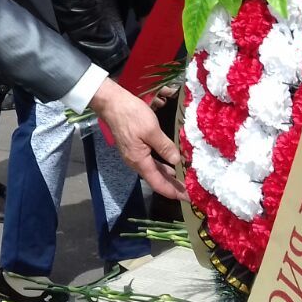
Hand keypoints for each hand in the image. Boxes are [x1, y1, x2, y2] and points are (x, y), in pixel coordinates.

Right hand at [89, 78, 187, 201]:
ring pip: (153, 171)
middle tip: (190, 192)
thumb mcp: (151, 130)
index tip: (188, 198)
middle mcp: (135, 162)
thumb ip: (165, 147)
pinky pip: (150, 163)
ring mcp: (133, 155)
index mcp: (139, 160)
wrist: (111, 103)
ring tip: (182, 181)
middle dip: (173, 187)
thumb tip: (177, 162)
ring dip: (168, 177)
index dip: (173, 192)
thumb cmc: (131, 115)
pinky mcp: (133, 148)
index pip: (158, 183)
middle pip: (156, 180)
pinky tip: (169, 165)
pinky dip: (161, 167)